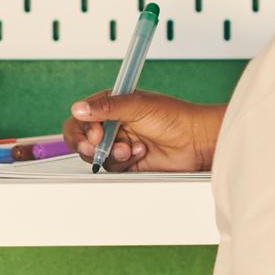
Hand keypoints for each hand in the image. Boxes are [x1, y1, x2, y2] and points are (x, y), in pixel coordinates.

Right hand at [62, 91, 223, 172]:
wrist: (195, 141)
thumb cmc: (174, 117)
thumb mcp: (137, 106)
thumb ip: (107, 107)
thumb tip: (79, 109)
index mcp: (112, 106)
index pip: (82, 118)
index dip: (82, 129)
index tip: (94, 135)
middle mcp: (114, 125)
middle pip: (84, 140)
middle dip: (91, 146)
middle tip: (100, 147)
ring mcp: (120, 145)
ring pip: (98, 157)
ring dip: (114, 154)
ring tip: (133, 148)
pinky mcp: (128, 163)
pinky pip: (113, 169)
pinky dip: (125, 163)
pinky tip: (141, 154)